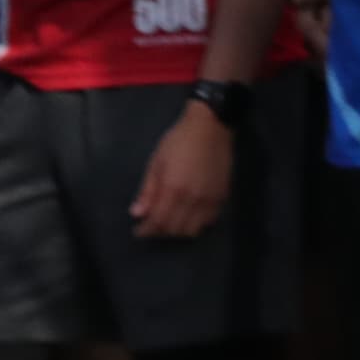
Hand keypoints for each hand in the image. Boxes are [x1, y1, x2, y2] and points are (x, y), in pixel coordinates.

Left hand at [129, 101, 233, 240]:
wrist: (211, 128)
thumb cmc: (178, 141)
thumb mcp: (156, 162)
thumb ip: (147, 191)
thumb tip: (137, 214)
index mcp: (174, 189)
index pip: (158, 222)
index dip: (146, 230)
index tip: (138, 231)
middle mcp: (193, 199)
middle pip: (174, 230)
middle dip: (159, 232)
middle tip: (150, 225)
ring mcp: (210, 200)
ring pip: (192, 230)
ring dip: (177, 231)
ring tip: (168, 222)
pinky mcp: (222, 197)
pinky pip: (208, 222)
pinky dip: (194, 224)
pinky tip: (186, 216)